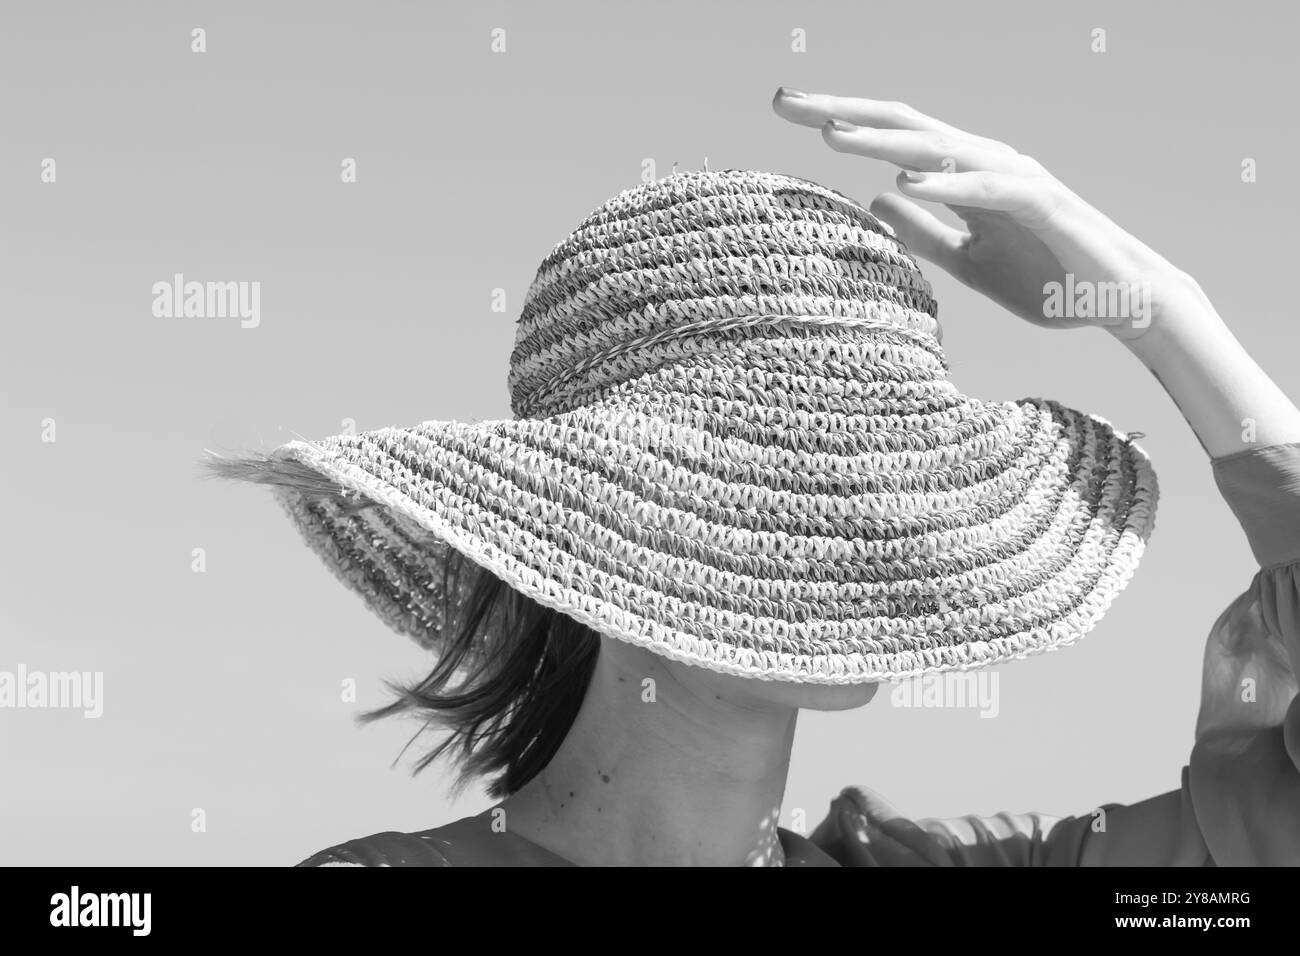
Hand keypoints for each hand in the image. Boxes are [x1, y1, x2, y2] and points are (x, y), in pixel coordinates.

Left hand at [771, 87, 1202, 343]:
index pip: (891, 139)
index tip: (786, 112)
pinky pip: (988, 189)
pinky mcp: (1042, 204)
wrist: (1115, 301)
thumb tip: (876, 204)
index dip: (840, 122)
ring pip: (940, 148)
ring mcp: (1014, 179)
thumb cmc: (1043, 279)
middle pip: (903, 127)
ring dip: (884, 142)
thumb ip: (923, 233)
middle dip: (843, 112)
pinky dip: (948, 184)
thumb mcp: (966, 261)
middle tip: (784, 102)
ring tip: (832, 135)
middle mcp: (985, 163)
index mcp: (963, 173)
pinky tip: (905, 182)